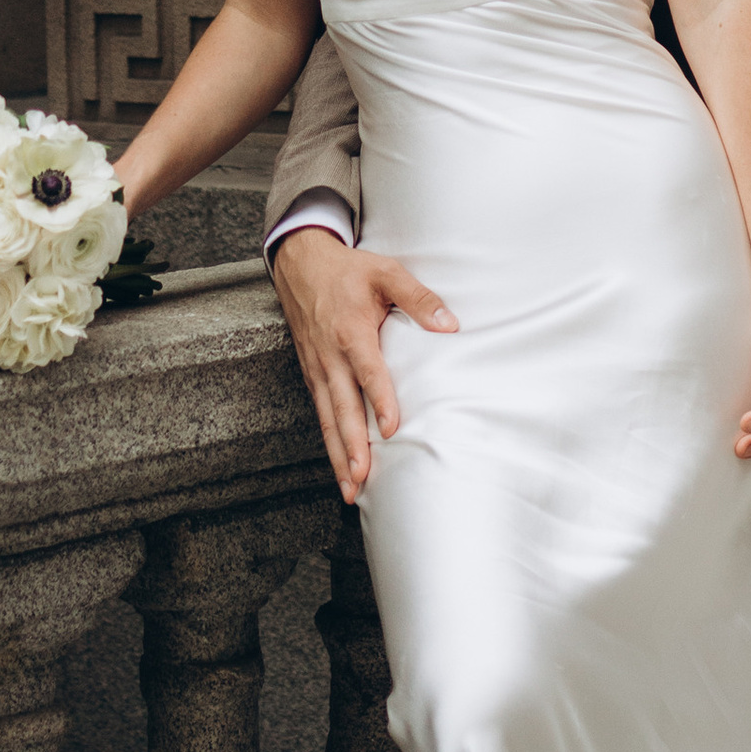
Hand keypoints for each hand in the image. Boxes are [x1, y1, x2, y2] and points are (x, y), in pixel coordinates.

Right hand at [271, 230, 454, 502]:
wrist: (300, 263)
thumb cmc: (348, 270)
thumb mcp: (386, 271)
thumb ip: (418, 297)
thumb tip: (450, 324)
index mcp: (350, 331)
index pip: (367, 371)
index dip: (379, 400)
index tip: (391, 428)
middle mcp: (330, 356)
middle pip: (342, 408)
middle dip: (351, 446)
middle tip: (362, 479)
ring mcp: (318, 368)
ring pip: (328, 418)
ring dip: (338, 454)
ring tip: (350, 488)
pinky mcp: (312, 374)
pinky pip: (321, 413)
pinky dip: (330, 441)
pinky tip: (341, 465)